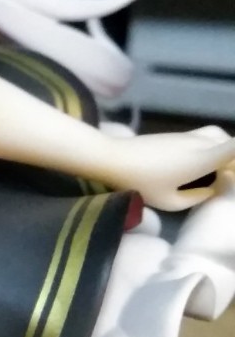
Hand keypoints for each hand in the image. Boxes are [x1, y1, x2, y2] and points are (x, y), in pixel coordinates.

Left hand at [110, 124, 234, 210]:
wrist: (114, 158)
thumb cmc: (141, 183)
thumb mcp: (170, 202)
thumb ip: (197, 197)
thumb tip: (213, 190)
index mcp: (202, 159)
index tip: (233, 174)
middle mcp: (200, 143)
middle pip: (230, 142)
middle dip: (233, 160)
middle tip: (226, 178)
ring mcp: (188, 136)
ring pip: (219, 136)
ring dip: (225, 150)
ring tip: (218, 170)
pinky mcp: (178, 135)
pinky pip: (206, 136)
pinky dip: (213, 146)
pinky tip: (203, 164)